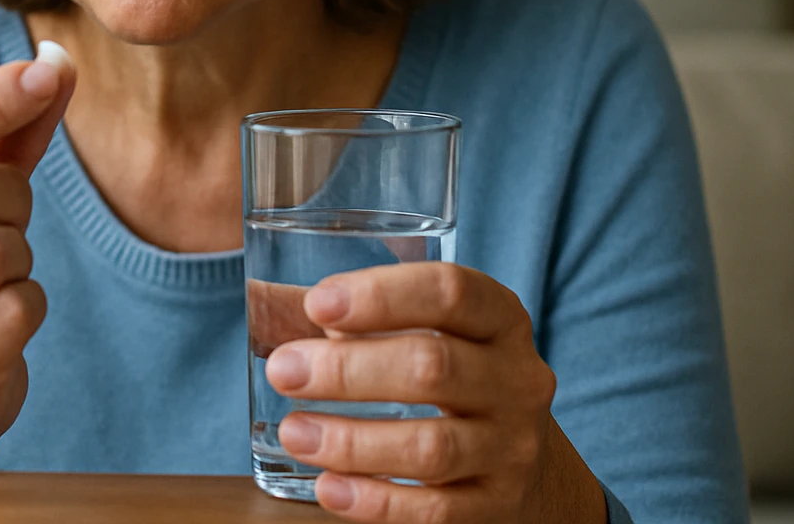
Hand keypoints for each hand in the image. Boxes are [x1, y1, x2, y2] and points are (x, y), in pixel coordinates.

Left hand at [266, 262, 605, 522]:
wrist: (530, 464)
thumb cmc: (454, 378)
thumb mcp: (429, 332)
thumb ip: (356, 317)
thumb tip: (263, 299)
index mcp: (499, 318)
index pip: (450, 292)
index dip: (382, 294)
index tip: (316, 303)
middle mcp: (517, 379)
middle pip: (433, 367)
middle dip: (348, 370)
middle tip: (284, 370)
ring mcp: (512, 447)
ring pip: (431, 447)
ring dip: (351, 441)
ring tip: (293, 431)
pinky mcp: (497, 505)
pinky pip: (433, 511)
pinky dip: (374, 502)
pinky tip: (327, 487)